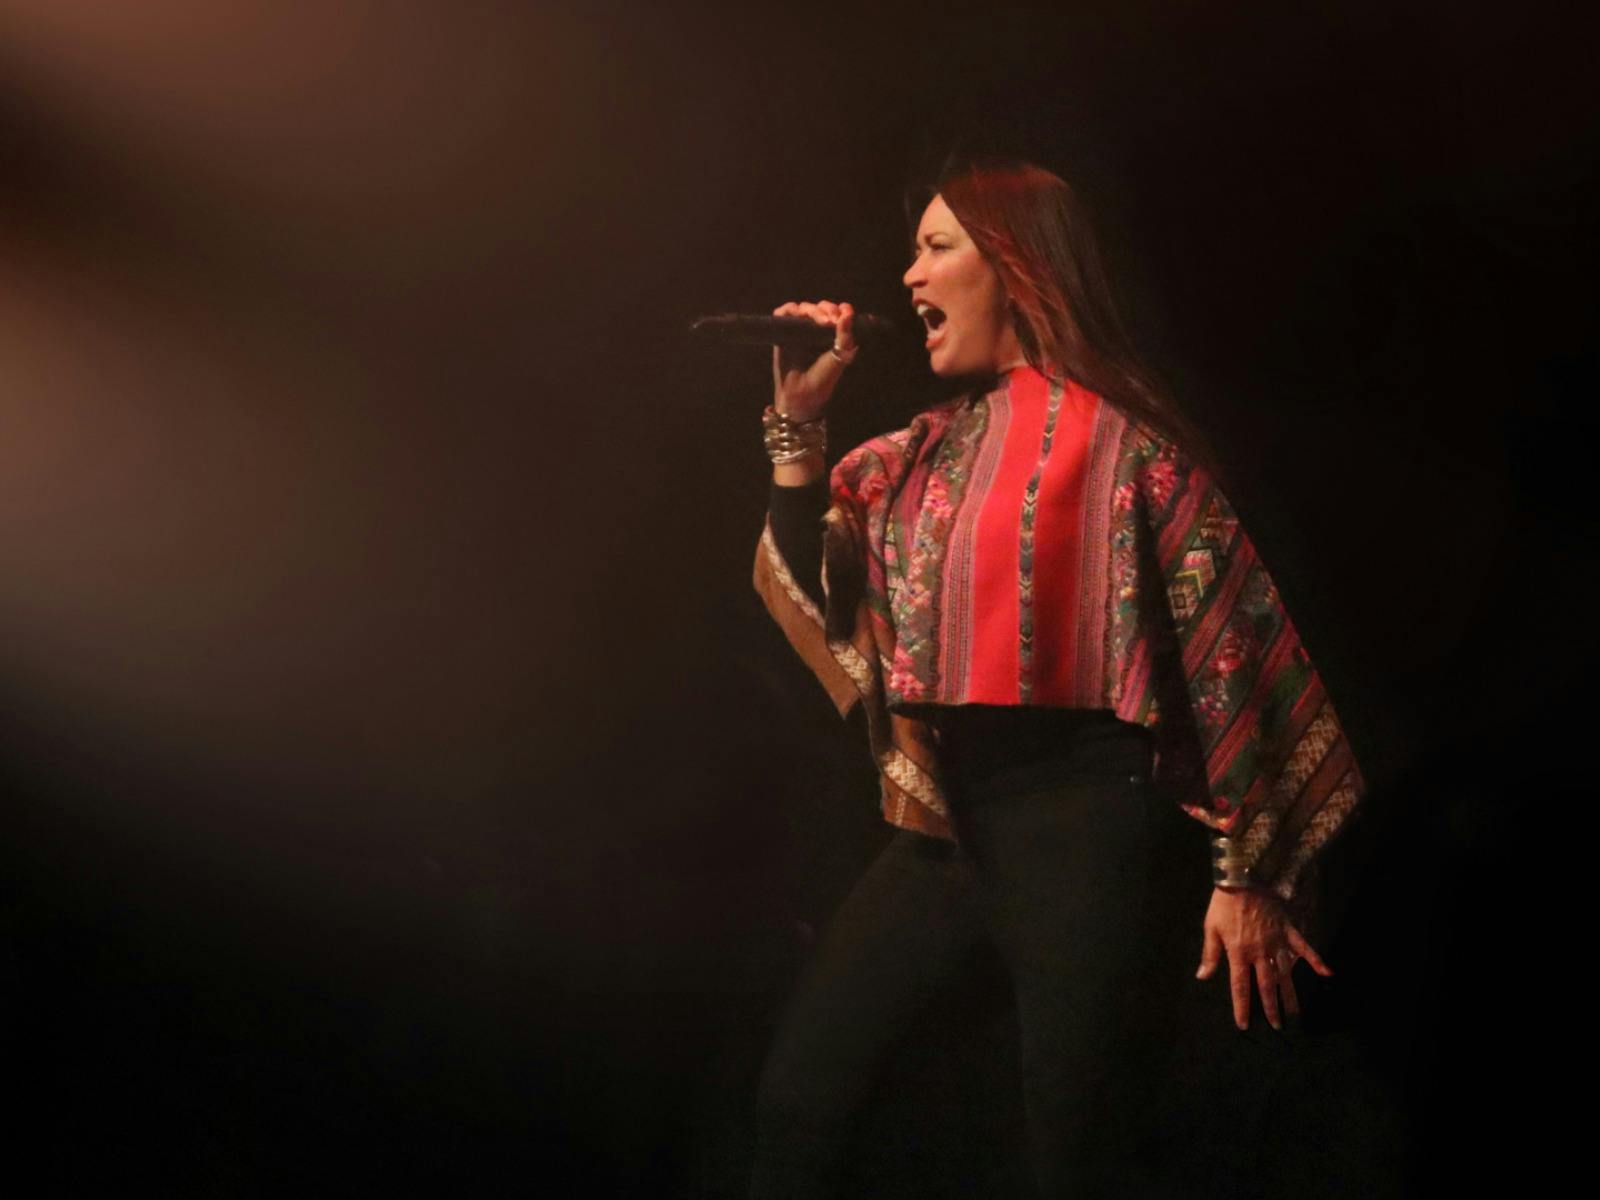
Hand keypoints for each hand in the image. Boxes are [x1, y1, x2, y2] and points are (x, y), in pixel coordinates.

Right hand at [771, 299, 856, 424]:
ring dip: (813, 310)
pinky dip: (789, 309)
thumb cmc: (822, 380)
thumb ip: (845, 336)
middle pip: (820, 308)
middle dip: (828, 309)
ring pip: (804, 308)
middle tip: (832, 321)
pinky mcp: (782, 333)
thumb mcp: (840, 357)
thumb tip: (848, 312)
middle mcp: (814, 330)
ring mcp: (798, 331)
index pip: (836, 313)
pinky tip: (798, 313)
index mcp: (830, 335)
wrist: (802, 394)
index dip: (841, 310)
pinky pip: (782, 313)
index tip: (845, 314)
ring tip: (822, 321)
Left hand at [1196, 886, 1330, 1030]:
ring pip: (1285, 974)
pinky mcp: (1287, 930)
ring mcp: (1276, 942)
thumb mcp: (1211, 928)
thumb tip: (1203, 976)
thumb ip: (1210, 954)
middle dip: (1270, 1008)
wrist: (1243, 877)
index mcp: (1238, 953)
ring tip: (1295, 1013)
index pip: (1240, 987)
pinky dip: (1316, 960)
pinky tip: (1327, 973)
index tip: (1244, 1025)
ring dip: (1289, 994)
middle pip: (1266, 986)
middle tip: (1277, 1026)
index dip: (1242, 1007)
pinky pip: (1304, 947)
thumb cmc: (1224, 903)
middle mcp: (1259, 952)